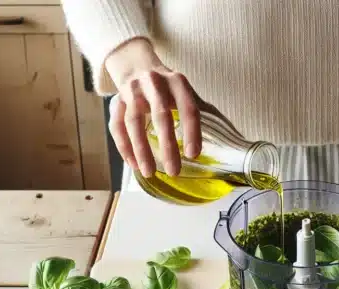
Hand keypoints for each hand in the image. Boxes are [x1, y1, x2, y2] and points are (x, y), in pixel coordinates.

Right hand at [105, 38, 200, 176]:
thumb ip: (197, 112)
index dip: (192, 132)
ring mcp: (132, 90)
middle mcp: (153, 82)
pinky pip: (116, 126)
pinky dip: (124, 147)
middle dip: (167, 145)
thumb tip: (223, 143)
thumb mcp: (184, 92)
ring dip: (141, 149)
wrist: (135, 65)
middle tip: (173, 171)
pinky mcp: (115, 101)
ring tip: (150, 172)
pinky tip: (134, 164)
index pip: (189, 108)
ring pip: (133, 121)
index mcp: (177, 82)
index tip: (193, 155)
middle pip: (160, 115)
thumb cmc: (167, 87)